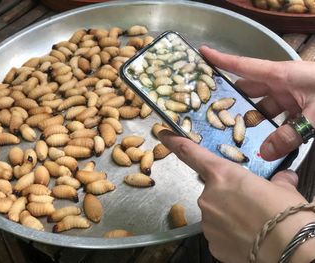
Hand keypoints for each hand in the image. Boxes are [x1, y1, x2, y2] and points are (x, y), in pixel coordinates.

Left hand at [158, 130, 314, 262]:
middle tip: (251, 207)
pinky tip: (246, 239)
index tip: (160, 133)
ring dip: (230, 217)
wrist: (291, 250)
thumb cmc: (286, 213)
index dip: (174, 142)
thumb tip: (283, 178)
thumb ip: (277, 181)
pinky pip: (218, 234)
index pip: (190, 153)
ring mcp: (207, 221)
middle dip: (228, 197)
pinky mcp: (211, 243)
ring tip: (253, 225)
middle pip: (213, 191)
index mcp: (222, 175)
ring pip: (216, 214)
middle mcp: (208, 196)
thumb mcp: (284, 190)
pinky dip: (230, 235)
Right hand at [200, 46, 314, 160]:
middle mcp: (283, 83)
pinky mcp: (300, 107)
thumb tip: (264, 153)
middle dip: (234, 101)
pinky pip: (279, 117)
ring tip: (238, 137)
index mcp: (281, 75)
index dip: (222, 60)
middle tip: (214, 115)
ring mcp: (291, 95)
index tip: (202, 54)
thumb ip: (289, 135)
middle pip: (250, 90)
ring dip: (254, 121)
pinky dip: (273, 130)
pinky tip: (267, 144)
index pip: (244, 66)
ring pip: (264, 107)